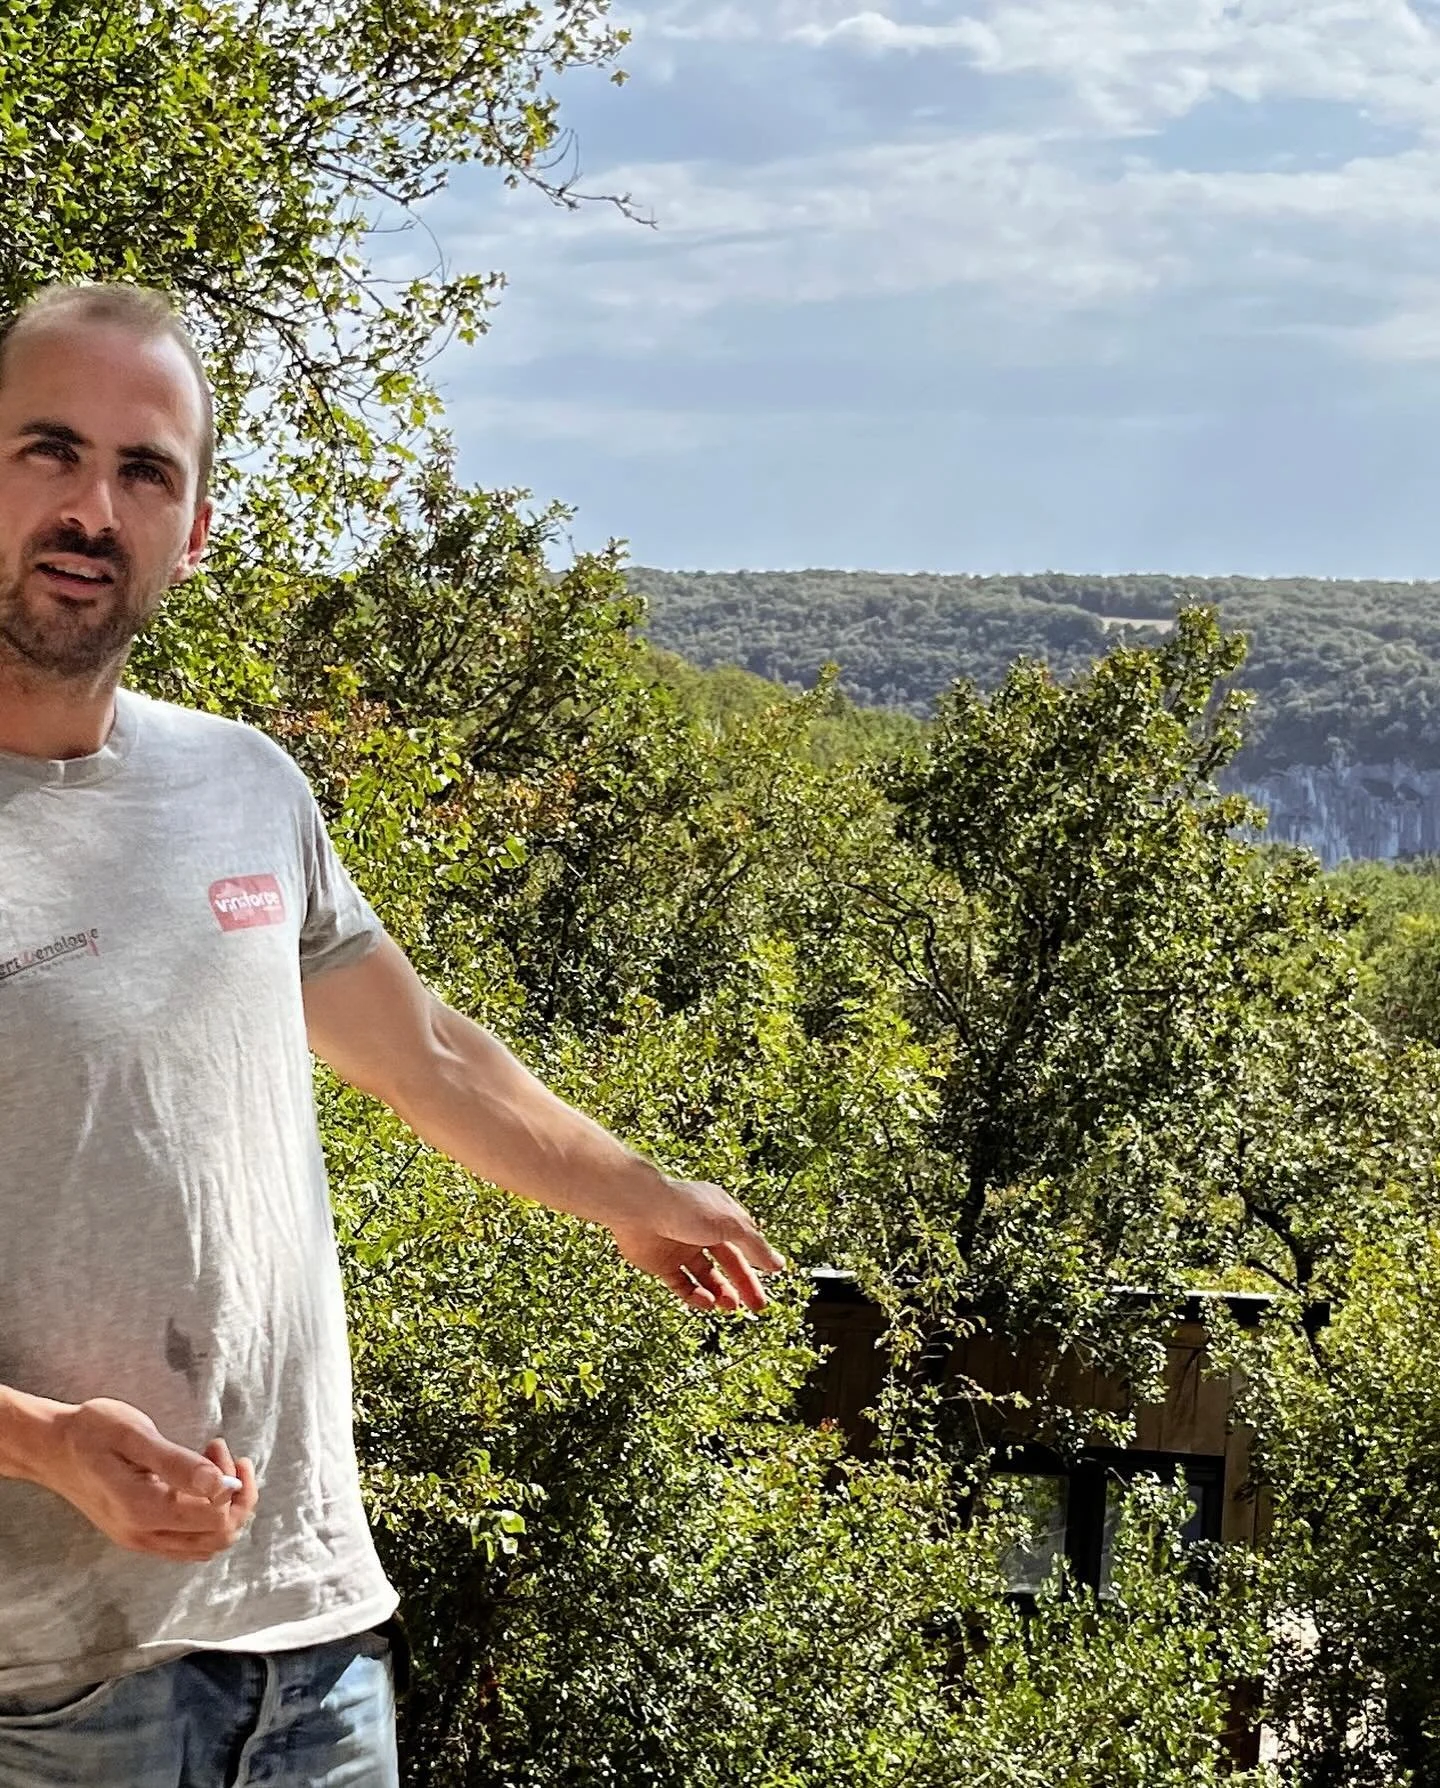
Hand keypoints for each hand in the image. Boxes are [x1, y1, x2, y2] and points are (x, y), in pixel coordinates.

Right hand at [35, 1398, 257, 1562]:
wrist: (53, 1447)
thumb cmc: (92, 1431)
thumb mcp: (135, 1434)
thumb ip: (178, 1462)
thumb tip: (221, 1484)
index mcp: (144, 1509)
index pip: (216, 1517)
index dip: (232, 1484)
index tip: (217, 1447)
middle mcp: (143, 1535)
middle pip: (218, 1537)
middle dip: (235, 1497)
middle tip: (222, 1455)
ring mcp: (139, 1540)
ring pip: (205, 1545)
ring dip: (223, 1508)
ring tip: (213, 1465)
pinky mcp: (137, 1536)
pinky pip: (187, 1544)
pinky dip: (205, 1518)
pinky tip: (197, 1485)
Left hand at [609, 1178, 786, 1311]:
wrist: (639, 1208)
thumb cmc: (687, 1208)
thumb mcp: (732, 1225)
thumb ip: (756, 1246)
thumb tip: (779, 1265)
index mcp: (720, 1215)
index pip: (745, 1243)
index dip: (758, 1263)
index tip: (772, 1280)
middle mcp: (701, 1231)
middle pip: (728, 1264)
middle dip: (743, 1285)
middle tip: (757, 1306)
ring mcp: (680, 1248)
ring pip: (706, 1278)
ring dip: (720, 1293)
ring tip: (729, 1305)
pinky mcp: (660, 1264)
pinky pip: (682, 1286)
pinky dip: (695, 1296)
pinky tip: (706, 1302)